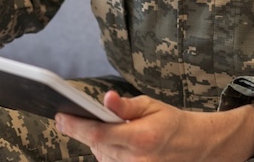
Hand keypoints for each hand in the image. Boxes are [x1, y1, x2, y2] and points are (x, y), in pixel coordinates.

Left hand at [55, 91, 253, 161]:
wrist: (193, 146)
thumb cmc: (171, 122)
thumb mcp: (150, 106)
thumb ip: (125, 105)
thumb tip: (106, 99)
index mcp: (141, 139)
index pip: (99, 133)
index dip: (75, 126)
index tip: (60, 117)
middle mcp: (137, 160)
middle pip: (96, 145)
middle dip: (84, 130)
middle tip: (74, 115)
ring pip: (100, 156)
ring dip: (97, 142)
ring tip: (109, 129)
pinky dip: (106, 152)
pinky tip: (115, 143)